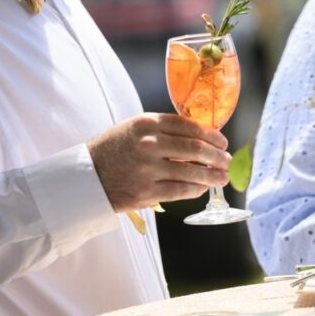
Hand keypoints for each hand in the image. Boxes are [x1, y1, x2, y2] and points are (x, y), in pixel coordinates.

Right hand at [87, 113, 230, 212]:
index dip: (211, 134)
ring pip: (192, 172)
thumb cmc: (112, 150)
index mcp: (147, 123)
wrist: (87, 175)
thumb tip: (197, 136)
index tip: (222, 141)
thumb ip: (161, 129)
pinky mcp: (147, 192)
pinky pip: (181, 191)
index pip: (188, 126)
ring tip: (222, 176)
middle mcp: (149, 144)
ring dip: (212, 175)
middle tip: (226, 159)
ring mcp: (148, 169)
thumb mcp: (133, 128)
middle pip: (195, 148)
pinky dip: (196, 189)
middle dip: (217, 155)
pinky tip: (202, 188)